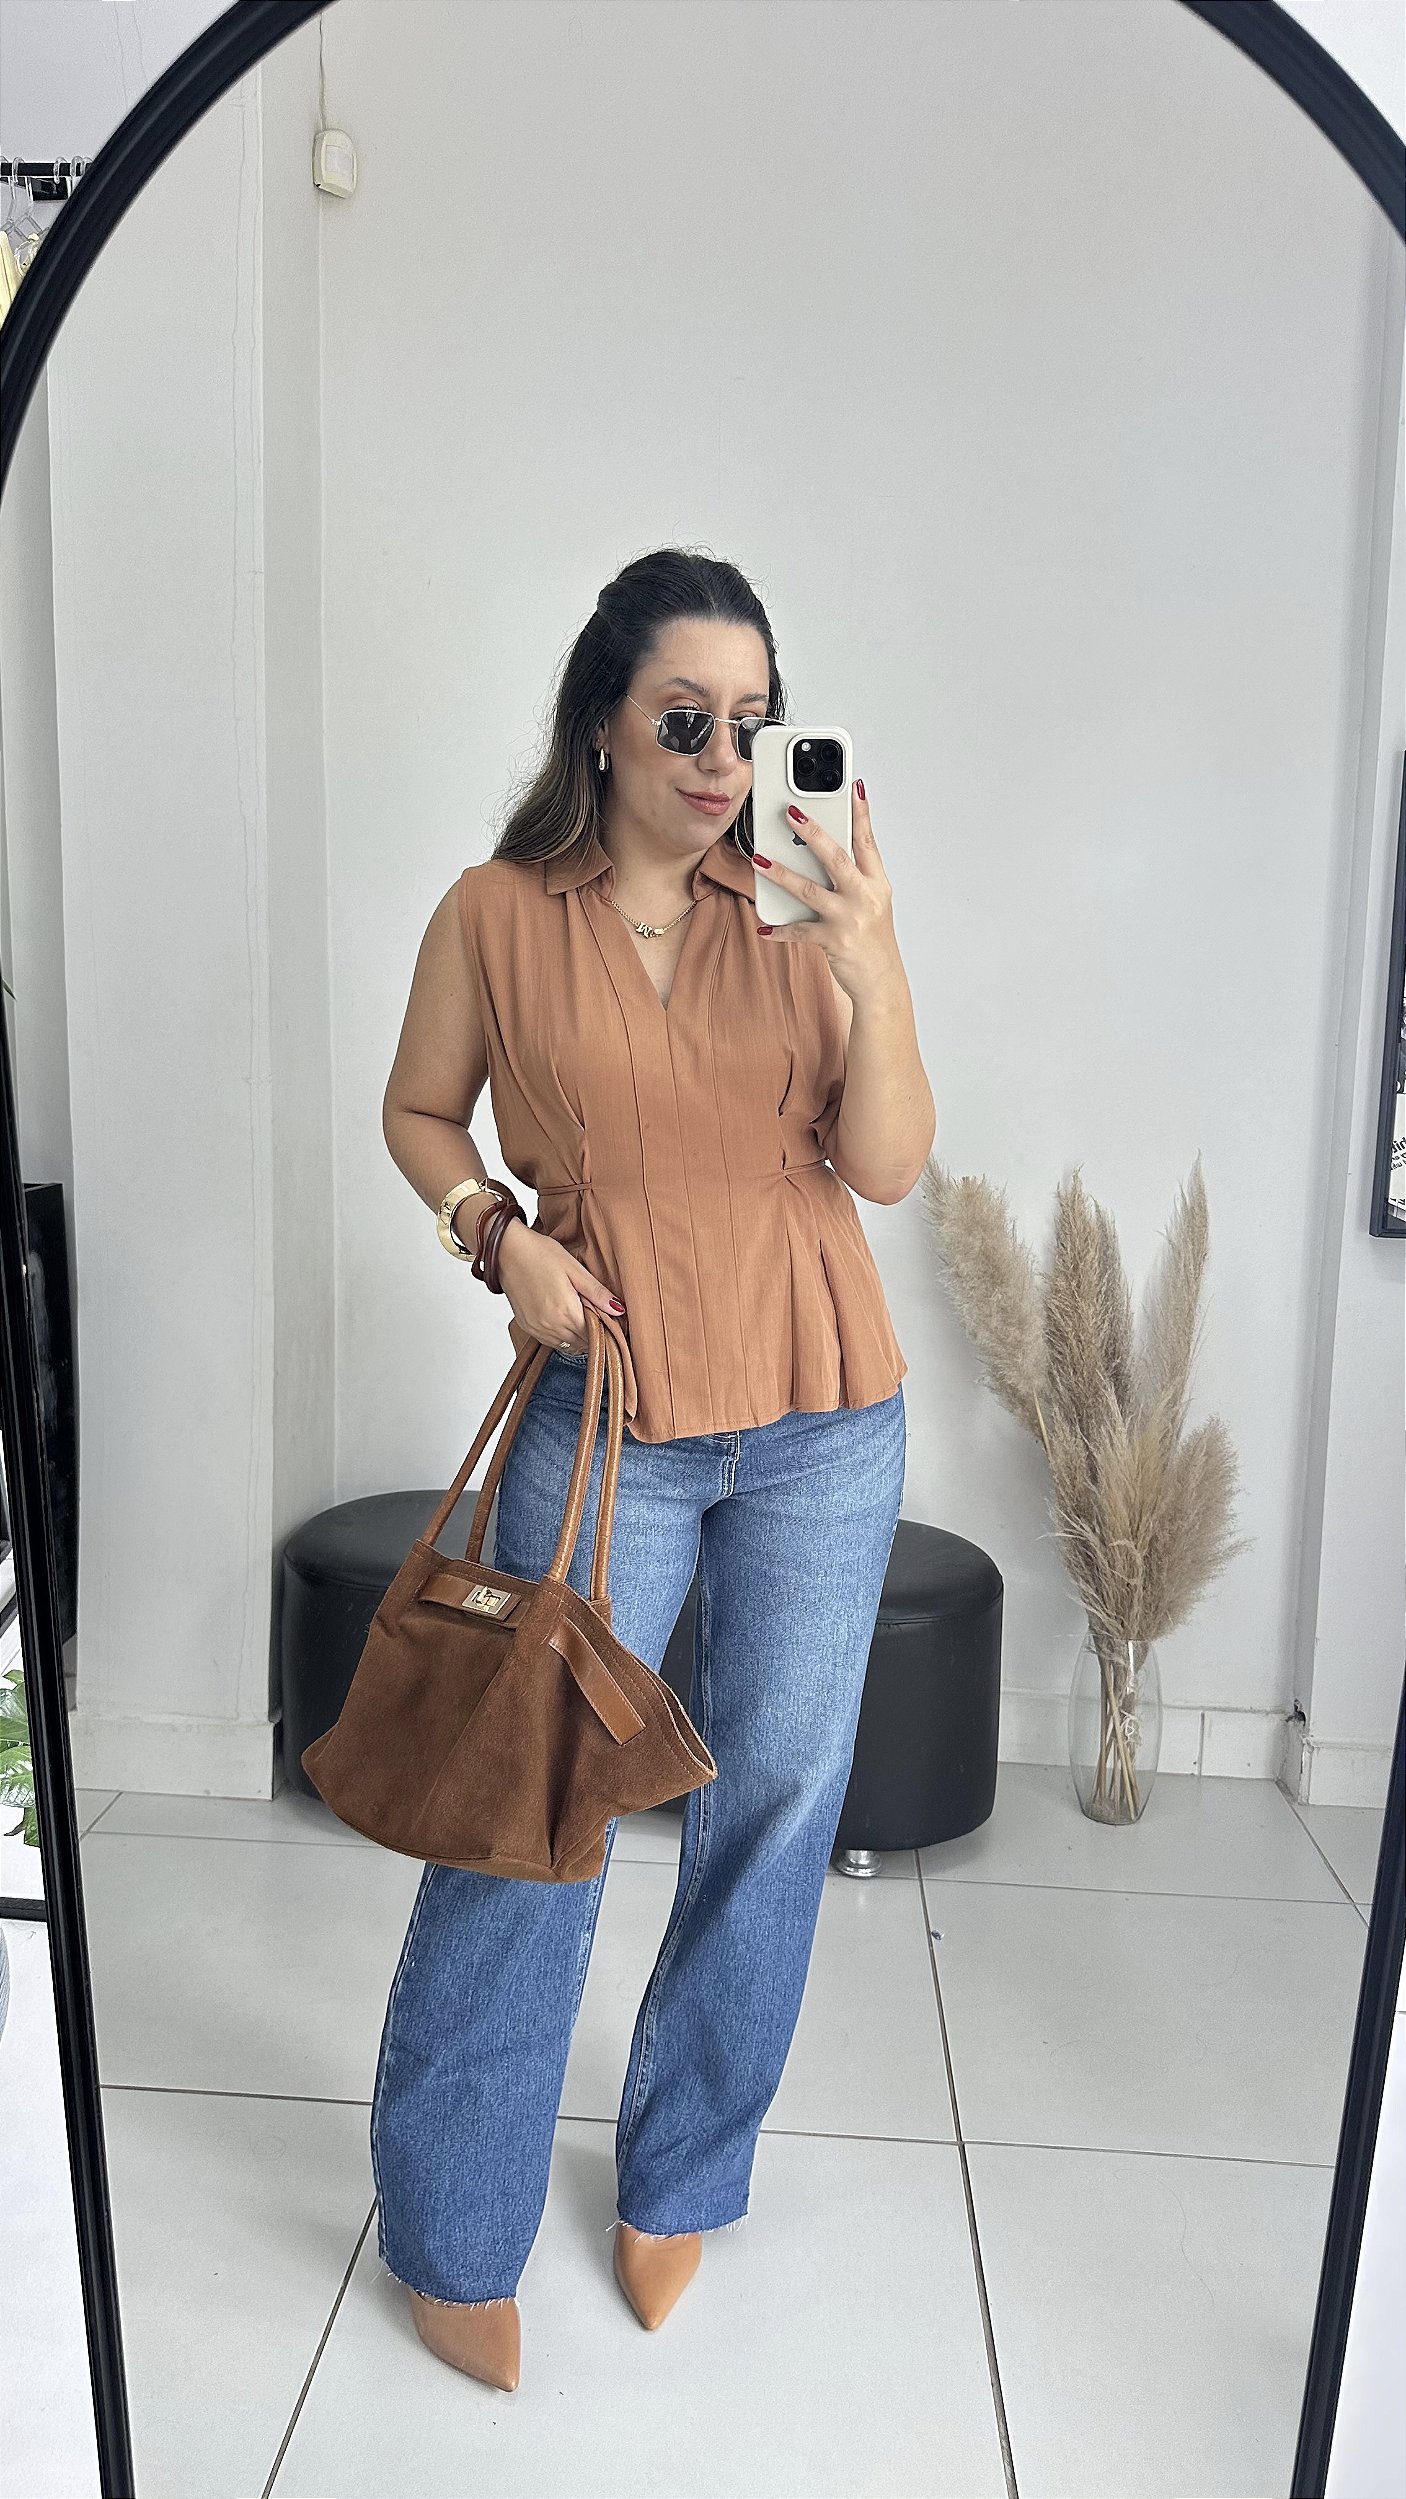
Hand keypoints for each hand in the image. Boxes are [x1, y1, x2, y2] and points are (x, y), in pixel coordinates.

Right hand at [496, 1219, 625, 1353]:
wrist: (507, 1250)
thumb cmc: (540, 1254)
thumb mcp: (574, 1269)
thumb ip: (597, 1293)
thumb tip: (619, 1309)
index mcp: (565, 1311)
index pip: (595, 1334)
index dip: (607, 1329)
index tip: (612, 1320)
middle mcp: (550, 1325)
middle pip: (582, 1343)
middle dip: (594, 1334)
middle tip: (600, 1318)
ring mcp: (537, 1328)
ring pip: (567, 1346)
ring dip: (578, 1337)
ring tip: (583, 1318)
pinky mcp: (527, 1326)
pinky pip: (551, 1342)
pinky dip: (562, 1337)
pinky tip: (565, 1320)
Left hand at [752, 781, 902, 1006]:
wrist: (882, 982)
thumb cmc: (873, 939)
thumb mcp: (873, 902)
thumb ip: (854, 876)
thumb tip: (827, 848)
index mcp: (876, 882)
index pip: (867, 841)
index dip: (861, 812)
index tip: (853, 786)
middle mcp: (865, 897)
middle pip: (837, 858)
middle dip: (812, 833)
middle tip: (790, 813)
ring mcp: (850, 919)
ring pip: (810, 891)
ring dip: (782, 874)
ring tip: (760, 860)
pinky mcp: (834, 941)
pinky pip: (800, 931)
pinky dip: (780, 930)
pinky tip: (765, 928)